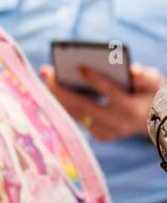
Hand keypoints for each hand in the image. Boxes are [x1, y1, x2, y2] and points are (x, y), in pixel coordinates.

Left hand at [41, 63, 164, 142]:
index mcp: (132, 109)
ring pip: (75, 113)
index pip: (111, 94)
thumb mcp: (155, 83)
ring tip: (46, 75)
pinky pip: (77, 118)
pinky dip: (65, 102)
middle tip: (47, 71)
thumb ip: (145, 76)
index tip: (80, 66)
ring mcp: (107, 132)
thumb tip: (132, 70)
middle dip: (62, 89)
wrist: (158, 120)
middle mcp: (118, 124)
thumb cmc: (152, 93)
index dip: (96, 80)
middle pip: (83, 107)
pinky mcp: (100, 136)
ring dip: (57, 95)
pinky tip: (54, 86)